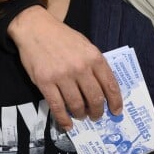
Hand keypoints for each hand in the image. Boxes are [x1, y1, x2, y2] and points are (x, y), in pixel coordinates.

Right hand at [8, 6, 121, 129]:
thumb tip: (104, 87)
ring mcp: (62, 76)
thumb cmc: (63, 37)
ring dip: (81, 114)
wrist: (37, 29)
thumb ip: (95, 64)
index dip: (115, 101)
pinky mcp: (45, 82)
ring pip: (77, 105)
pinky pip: (57, 107)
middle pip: (95, 98)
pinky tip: (67, 125)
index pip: (110, 84)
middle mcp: (80, 67)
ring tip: (82, 116)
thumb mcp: (86, 45)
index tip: (116, 111)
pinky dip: (63, 119)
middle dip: (98, 111)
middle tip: (97, 116)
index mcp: (94, 57)